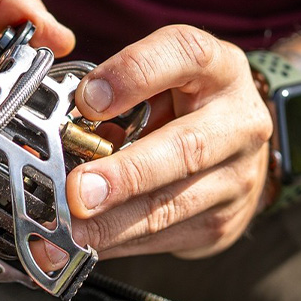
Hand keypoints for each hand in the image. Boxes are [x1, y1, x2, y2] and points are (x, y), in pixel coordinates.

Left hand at [66, 26, 271, 259]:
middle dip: (125, 176)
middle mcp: (236, 122)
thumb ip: (120, 93)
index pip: (184, 54)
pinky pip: (161, 238)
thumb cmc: (185, 109)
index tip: (87, 100)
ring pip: (170, 206)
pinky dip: (115, 243)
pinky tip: (84, 246)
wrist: (240, 156)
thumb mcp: (162, 80)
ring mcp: (235, 178)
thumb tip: (61, 128)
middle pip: (185, 149)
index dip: (134, 75)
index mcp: (217, 69)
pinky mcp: (220, 224)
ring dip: (112, 224)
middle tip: (78, 193)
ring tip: (70, 232)